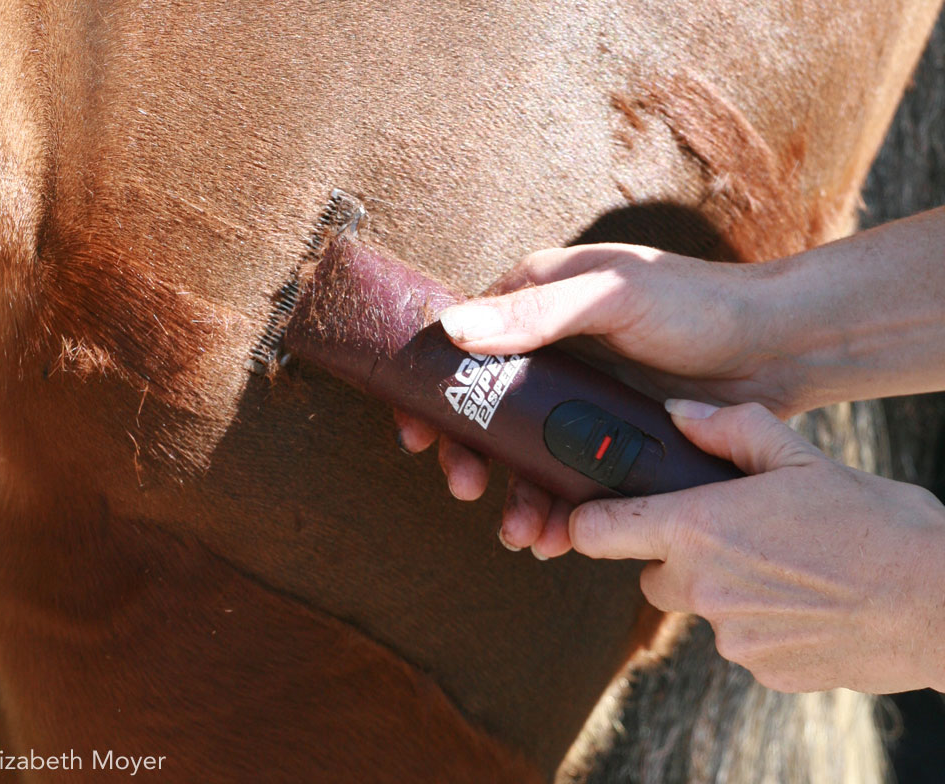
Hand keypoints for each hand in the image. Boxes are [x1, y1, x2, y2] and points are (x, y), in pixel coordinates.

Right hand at [397, 243, 796, 555]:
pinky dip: (557, 513)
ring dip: (515, 498)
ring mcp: (578, 401)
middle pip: (483, 415)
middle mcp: (548, 354)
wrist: (777, 347)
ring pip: (524, 458)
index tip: (417, 438)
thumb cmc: (697, 304)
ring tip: (523, 534)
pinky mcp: (608, 439)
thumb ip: (537, 313)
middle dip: (470, 458)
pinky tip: (558, 539)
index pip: (460, 350)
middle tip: (469, 491)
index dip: (430, 397)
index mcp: (535, 306)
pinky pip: (567, 481)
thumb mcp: (614, 296)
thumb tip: (451, 331)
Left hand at [569, 400, 944, 692]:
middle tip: (729, 532)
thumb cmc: (876, 523)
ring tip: (783, 564)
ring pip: (699, 608)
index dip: (589, 521)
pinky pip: (740, 642)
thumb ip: (730, 430)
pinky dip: (758, 623)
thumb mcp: (802, 458)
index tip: (594, 514)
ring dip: (723, 589)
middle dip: (674, 555)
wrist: (940, 604)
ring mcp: (731, 638)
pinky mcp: (762, 672)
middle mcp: (702, 589)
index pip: (596, 531)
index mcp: (699, 528)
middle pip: (651, 573)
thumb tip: (678, 415)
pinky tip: (803, 600)